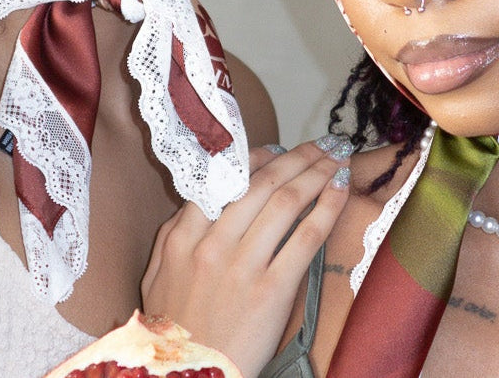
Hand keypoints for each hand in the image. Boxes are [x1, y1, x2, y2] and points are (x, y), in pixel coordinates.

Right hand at [141, 137, 351, 375]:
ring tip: (338, 159)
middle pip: (262, 183)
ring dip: (317, 172)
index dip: (259, 157)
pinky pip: (305, 238)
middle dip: (298, 156)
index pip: (224, 180)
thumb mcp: (157, 276)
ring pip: (286, 201)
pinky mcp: (272, 291)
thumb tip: (203, 196)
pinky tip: (341, 190)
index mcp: (182, 237)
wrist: (190, 375)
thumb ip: (174, 232)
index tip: (281, 148)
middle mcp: (212, 244)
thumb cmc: (176, 331)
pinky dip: (327, 207)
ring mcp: (243, 266)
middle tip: (323, 143)